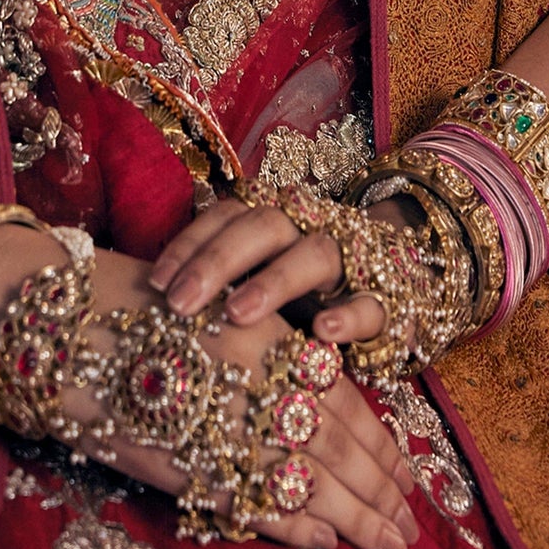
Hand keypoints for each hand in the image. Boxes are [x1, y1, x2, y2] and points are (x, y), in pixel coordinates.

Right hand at [0, 227, 418, 548]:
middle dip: (380, 490)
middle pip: (338, 446)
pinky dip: (293, 523)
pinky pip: (256, 501)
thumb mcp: (215, 314)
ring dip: (354, 517)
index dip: (381, 443)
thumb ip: (269, 357)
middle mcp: (254, 380)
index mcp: (264, 336)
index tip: (406, 473)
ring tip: (386, 543)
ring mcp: (223, 426)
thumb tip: (324, 393)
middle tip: (409, 526)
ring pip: (310, 480)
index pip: (345, 399)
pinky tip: (322, 538)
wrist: (57, 325)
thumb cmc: (135, 307)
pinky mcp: (189, 464)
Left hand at [153, 191, 395, 345]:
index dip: (190, 245)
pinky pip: (370, 301)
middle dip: (219, 261)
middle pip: (261, 227)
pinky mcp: (388, 297)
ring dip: (274, 281)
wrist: (394, 274)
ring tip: (238, 313)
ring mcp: (351, 258)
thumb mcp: (262, 277)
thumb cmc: (302, 285)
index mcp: (275, 216)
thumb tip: (153, 303)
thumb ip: (223, 283)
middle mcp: (310, 226)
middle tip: (180, 303)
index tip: (156, 283)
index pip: (226, 216)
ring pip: (313, 255)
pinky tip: (323, 332)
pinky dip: (349, 314)